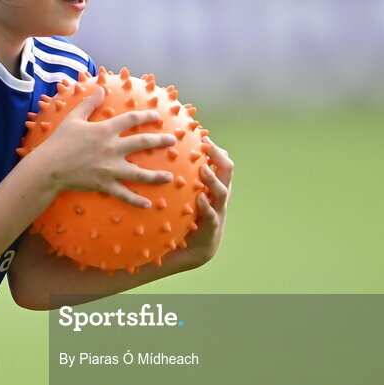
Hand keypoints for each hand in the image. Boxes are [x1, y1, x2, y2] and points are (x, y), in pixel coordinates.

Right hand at [35, 88, 176, 207]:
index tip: (157, 117)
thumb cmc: (59, 142)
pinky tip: (148, 205)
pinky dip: (136, 201)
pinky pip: (124, 194)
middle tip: (173, 140)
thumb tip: (100, 89)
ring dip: (156, 176)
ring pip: (139, 173)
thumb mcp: (73, 118)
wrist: (49, 167)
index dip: (146, 116)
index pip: (131, 119)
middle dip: (160, 141)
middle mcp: (112, 148)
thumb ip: (88, 103)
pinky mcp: (105, 184)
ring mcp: (110, 168)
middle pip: (142, 143)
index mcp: (105, 130)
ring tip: (170, 177)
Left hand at [175, 138, 233, 269]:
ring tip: (204, 169)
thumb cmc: (185, 217)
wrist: (193, 250)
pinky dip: (206, 206)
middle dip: (219, 156)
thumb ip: (177, 178)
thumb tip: (156, 157)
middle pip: (227, 170)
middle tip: (207, 144)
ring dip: (213, 179)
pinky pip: (211, 215)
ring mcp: (217, 210)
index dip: (215, 147)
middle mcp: (219, 195)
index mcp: (214, 185)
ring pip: (222, 191)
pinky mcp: (211, 226)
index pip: (220, 161)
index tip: (202, 134)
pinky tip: (200, 199)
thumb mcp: (183, 195)